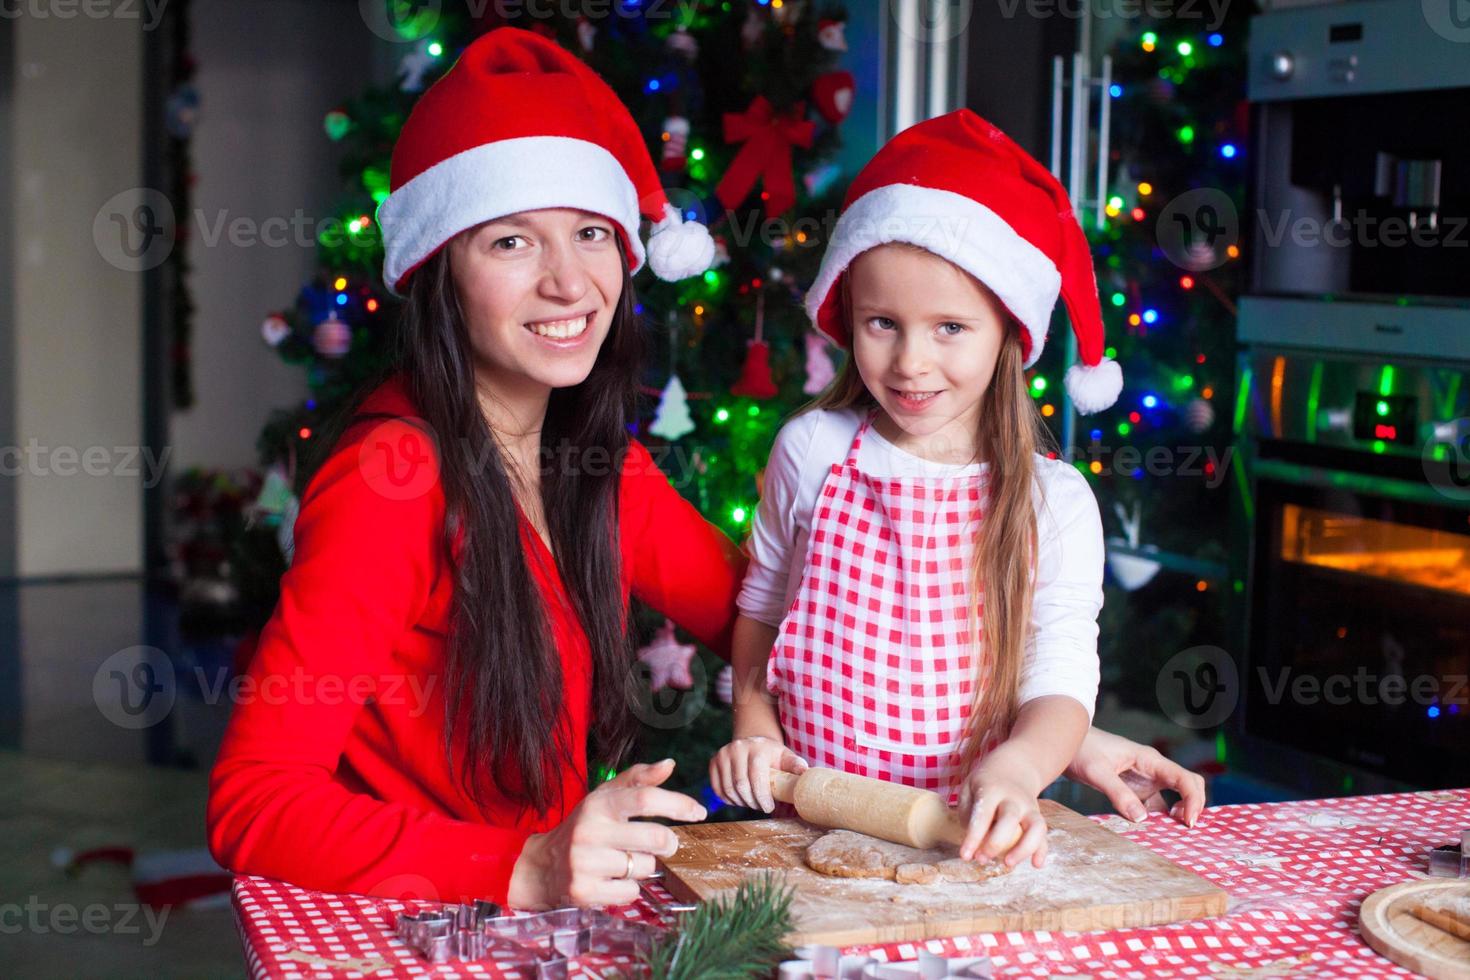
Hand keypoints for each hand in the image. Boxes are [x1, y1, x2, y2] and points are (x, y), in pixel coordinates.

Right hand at [507, 759, 705, 908]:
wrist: (542, 866)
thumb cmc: (583, 826)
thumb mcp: (605, 798)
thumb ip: (638, 779)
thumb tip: (669, 764)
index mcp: (599, 805)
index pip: (646, 798)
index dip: (678, 804)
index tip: (698, 812)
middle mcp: (590, 832)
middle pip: (655, 837)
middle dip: (668, 842)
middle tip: (665, 843)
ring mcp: (586, 863)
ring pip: (646, 867)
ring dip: (645, 866)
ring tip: (626, 861)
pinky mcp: (584, 892)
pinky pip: (631, 892)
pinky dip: (630, 888)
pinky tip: (613, 879)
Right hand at [709, 735, 807, 811]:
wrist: (753, 744)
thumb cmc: (772, 756)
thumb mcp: (786, 757)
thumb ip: (795, 765)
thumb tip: (805, 772)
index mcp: (757, 748)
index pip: (756, 776)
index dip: (762, 796)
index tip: (769, 807)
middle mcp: (737, 748)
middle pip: (741, 785)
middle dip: (752, 802)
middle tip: (761, 807)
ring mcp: (723, 754)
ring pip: (728, 789)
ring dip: (741, 802)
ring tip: (752, 803)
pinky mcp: (713, 761)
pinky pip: (718, 788)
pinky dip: (728, 799)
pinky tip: (739, 799)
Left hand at [957, 750, 1047, 868]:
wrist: (1014, 767)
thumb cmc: (985, 784)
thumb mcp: (969, 789)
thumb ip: (968, 814)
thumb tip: (974, 842)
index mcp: (992, 789)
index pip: (983, 814)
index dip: (974, 837)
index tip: (965, 856)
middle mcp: (1014, 798)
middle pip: (1010, 819)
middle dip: (996, 843)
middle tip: (982, 859)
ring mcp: (1030, 807)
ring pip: (1035, 827)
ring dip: (1023, 849)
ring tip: (1008, 864)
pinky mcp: (1038, 817)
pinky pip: (1045, 835)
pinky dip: (1042, 850)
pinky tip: (1036, 864)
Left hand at [1064, 727, 1205, 826]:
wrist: (1066, 743)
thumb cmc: (1081, 750)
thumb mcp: (1096, 772)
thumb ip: (1118, 793)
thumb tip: (1142, 819)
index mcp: (1149, 760)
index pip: (1184, 778)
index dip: (1194, 800)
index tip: (1189, 822)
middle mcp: (1152, 770)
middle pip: (1187, 786)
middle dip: (1193, 807)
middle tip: (1186, 830)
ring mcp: (1145, 781)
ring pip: (1174, 799)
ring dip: (1176, 816)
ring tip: (1172, 837)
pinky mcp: (1135, 790)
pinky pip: (1154, 807)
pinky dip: (1158, 820)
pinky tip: (1152, 833)